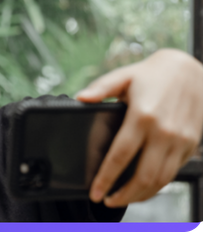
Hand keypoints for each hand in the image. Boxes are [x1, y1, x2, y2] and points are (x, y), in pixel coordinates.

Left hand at [76, 48, 202, 206]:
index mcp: (143, 117)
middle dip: (123, 195)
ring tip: (121, 198)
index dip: (106, 178)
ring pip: (160, 180)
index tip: (95, 191)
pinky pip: (173, 173)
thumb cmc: (155, 75)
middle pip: (143, 177)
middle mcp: (164, 132)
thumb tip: (81, 98)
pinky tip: (142, 188)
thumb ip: (101, 88)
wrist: (193, 71)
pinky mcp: (190, 145)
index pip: (120, 156)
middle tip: (106, 200)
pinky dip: (157, 186)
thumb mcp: (125, 76)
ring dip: (140, 195)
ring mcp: (180, 141)